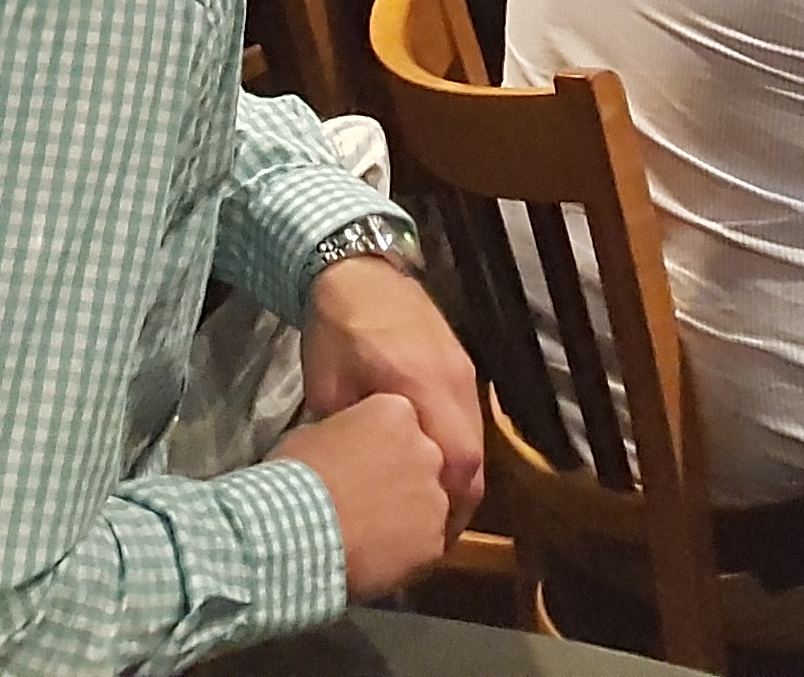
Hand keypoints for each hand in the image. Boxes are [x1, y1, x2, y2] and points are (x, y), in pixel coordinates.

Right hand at [276, 391, 459, 595]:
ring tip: (368, 532)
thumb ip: (345, 434)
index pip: (399, 421)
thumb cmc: (297, 477)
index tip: (360, 461)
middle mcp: (427, 449)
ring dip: (406, 516)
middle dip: (400, 477)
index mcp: (396, 412)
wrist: (298, 531)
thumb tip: (345, 446)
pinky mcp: (435, 539)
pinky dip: (406, 551)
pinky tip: (375, 556)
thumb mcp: (313, 433)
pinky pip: (425, 544)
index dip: (379, 444)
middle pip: (421, 461)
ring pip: (427, 505)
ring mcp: (435, 496)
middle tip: (366, 497)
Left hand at [299, 253, 485, 512]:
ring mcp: (464, 370)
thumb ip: (349, 435)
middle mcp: (454, 381)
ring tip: (434, 506)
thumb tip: (353, 480)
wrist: (357, 267)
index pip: (457, 459)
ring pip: (476, 438)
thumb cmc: (336, 329)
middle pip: (476, 456)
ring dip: (461, 474)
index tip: (432, 535)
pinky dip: (457, 446)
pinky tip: (433, 464)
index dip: (450, 503)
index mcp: (421, 385)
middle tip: (437, 533)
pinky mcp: (462, 363)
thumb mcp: (327, 388)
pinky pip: (469, 417)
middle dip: (461, 499)